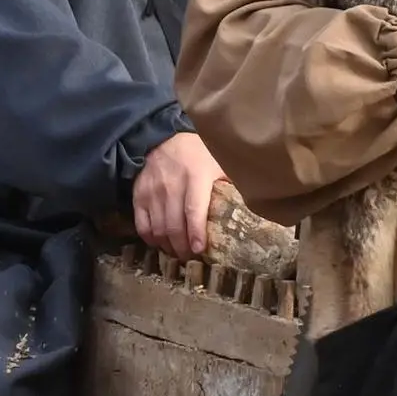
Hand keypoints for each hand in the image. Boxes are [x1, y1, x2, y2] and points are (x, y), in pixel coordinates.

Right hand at [130, 130, 224, 258]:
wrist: (159, 137)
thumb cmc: (196, 153)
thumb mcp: (219, 162)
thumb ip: (233, 183)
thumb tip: (258, 205)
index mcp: (195, 177)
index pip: (193, 210)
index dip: (195, 233)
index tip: (199, 250)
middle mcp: (171, 185)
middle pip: (173, 224)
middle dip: (181, 247)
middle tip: (190, 259)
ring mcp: (151, 191)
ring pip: (157, 227)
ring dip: (167, 246)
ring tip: (177, 254)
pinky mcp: (138, 194)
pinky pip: (141, 223)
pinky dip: (150, 237)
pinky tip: (159, 243)